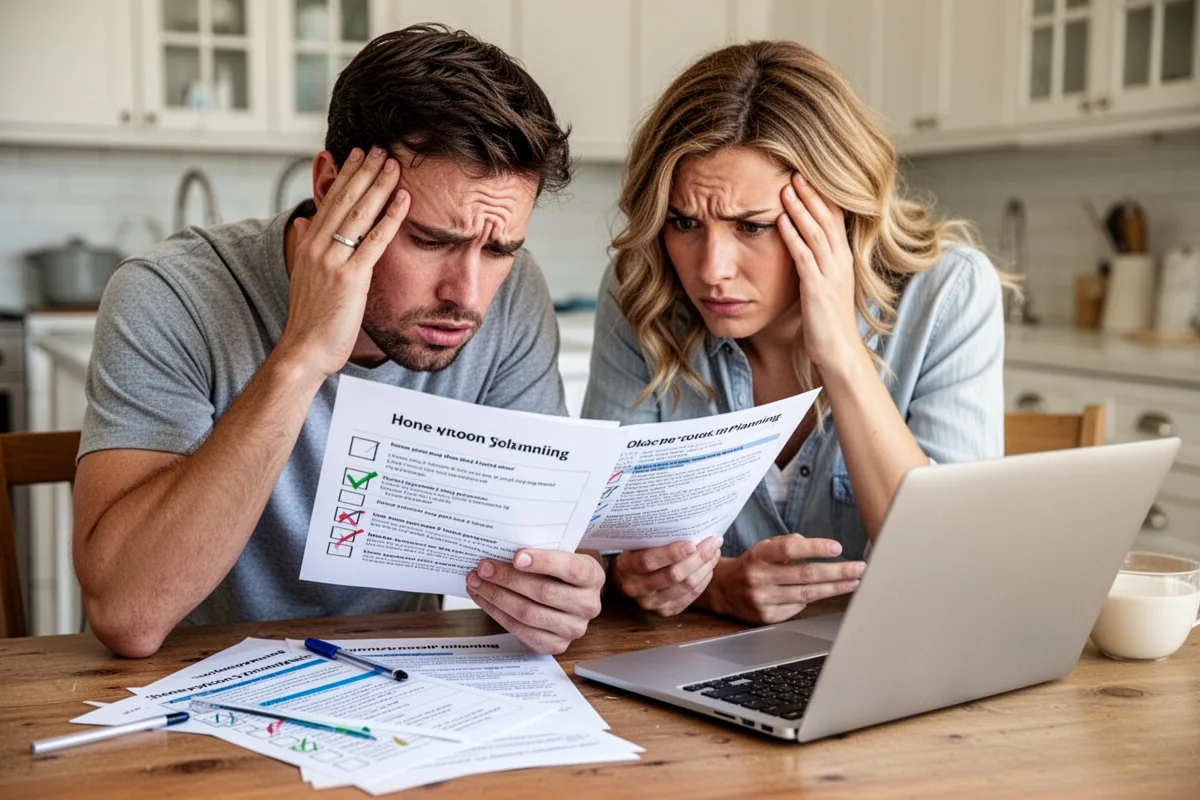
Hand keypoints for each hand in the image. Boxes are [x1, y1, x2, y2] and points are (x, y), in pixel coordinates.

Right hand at [277, 146, 409, 378]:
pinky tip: (404, 200)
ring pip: (360, 213)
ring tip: (395, 164)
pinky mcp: (350, 277)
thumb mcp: (304, 275)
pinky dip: (391, 217)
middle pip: (344, 199)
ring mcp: (332, 260)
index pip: (329, 200)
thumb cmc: (311, 317)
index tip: (358, 154)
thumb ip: (304, 246)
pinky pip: (375, 240)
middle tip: (381, 148)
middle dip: (364, 171)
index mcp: (306, 243)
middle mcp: (316, 246)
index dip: (345, 175)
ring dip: (379, 185)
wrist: (304, 348)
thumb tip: (304, 222)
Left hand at [466, 550, 604, 654]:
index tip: (516, 556)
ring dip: (497, 597)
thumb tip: (502, 548)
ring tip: (476, 582)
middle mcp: (588, 605)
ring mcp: (573, 629)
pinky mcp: (555, 645)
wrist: (569, 596)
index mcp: (592, 576)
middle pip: (544, 593)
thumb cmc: (559, 571)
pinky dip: (497, 613)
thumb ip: (541, 551)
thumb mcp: (560, 554)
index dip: (543, 562)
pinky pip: (520, 631)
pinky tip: (484, 599)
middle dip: (508, 579)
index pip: (570, 569)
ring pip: (528, 614)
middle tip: (483, 568)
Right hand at [612, 536, 721, 616]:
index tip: (692, 543)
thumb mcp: (637, 542)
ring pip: (686, 587)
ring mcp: (650, 603)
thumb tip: (686, 521)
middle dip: (697, 557)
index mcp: (626, 567)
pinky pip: (690, 596)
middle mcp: (635, 588)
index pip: (648, 561)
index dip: (671, 553)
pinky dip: (703, 579)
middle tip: (714, 541)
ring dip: (705, 567)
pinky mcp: (665, 611)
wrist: (629, 577)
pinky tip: (709, 566)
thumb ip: (654, 536)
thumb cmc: (638, 551)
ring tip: (714, 550)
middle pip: (673, 576)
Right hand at [706, 534, 864, 623]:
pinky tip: (826, 593)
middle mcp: (759, 577)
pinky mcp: (767, 617)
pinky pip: (798, 608)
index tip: (838, 548)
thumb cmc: (750, 565)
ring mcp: (762, 599)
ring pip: (807, 594)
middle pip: (805, 574)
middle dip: (837, 572)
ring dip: (834, 588)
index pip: (790, 549)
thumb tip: (816, 548)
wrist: (722, 591)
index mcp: (758, 555)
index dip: (815, 548)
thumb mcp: (763, 547)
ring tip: (854, 582)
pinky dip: (814, 599)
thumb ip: (787, 544)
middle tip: (859, 568)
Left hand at [777, 172, 864, 377]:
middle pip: (827, 219)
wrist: (839, 353)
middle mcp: (840, 263)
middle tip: (796, 171)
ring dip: (801, 208)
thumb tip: (804, 254)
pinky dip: (793, 235)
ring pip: (816, 233)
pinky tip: (781, 220)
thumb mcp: (825, 289)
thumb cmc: (829, 324)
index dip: (822, 197)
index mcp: (843, 261)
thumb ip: (818, 268)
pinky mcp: (817, 288)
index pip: (835, 220)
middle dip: (811, 194)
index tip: (807, 178)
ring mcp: (830, 274)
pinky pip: (804, 256)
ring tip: (786, 187)